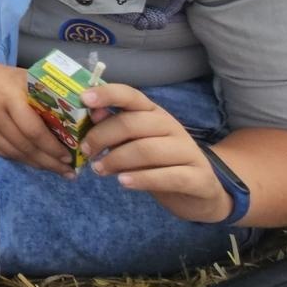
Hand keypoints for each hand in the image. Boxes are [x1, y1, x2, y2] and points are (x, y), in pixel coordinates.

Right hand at [0, 51, 73, 175]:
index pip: (33, 129)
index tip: (69, 156)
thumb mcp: (27, 77)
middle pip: (24, 145)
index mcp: (10, 95)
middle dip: (49, 161)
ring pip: (13, 152)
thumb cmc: (4, 76)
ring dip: (36, 164)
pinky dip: (20, 159)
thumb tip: (82, 110)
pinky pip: (2, 152)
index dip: (52, 147)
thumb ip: (49, 93)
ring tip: (55, 169)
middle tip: (68, 170)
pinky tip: (34, 162)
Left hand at [80, 83, 233, 222]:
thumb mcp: (135, 143)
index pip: (131, 96)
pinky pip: (169, 177)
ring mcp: (188, 152)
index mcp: (155, 114)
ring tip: (98, 170)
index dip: (107, 94)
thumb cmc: (160, 164)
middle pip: (133, 124)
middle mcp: (172, 127)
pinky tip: (123, 183)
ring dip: (116, 160)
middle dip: (102, 136)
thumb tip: (93, 114)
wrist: (203, 192)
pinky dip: (142, 179)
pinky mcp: (199, 178)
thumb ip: (115, 129)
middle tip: (86, 151)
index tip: (84, 99)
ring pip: (147, 150)